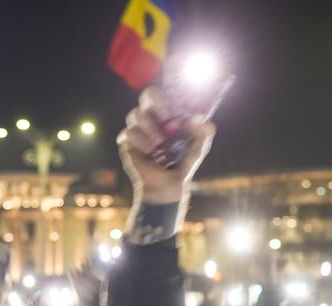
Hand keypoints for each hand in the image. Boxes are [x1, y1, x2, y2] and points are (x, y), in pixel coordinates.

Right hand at [118, 86, 214, 205]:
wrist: (167, 186)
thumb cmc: (183, 164)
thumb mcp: (199, 148)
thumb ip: (205, 132)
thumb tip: (197, 117)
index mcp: (167, 114)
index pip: (159, 93)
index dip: (162, 97)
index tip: (171, 112)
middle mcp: (151, 117)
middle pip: (145, 97)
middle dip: (156, 108)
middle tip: (167, 124)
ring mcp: (137, 128)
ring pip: (135, 116)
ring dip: (150, 131)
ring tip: (159, 147)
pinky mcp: (126, 141)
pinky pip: (129, 133)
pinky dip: (142, 144)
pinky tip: (149, 154)